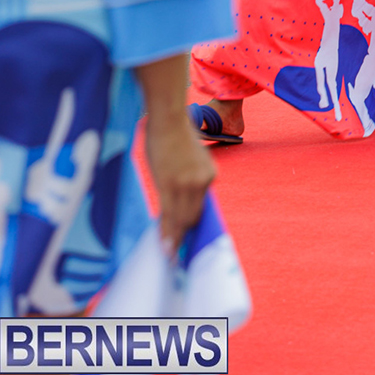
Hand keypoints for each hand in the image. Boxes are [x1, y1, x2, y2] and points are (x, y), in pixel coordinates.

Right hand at [144, 109, 215, 257]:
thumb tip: (180, 193)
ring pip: (182, 220)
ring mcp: (187, 185)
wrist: (169, 118)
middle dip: (185, 236)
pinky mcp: (170, 185)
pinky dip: (168, 233)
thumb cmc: (174, 134)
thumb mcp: (190, 157)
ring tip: (170, 256)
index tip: (189, 238)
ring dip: (176, 240)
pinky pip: (170, 216)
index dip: (193, 223)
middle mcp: (202, 182)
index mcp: (209, 175)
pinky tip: (165, 246)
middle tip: (178, 254)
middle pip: (194, 217)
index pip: (201, 207)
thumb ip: (189, 176)